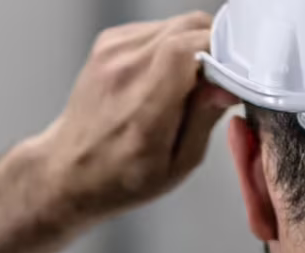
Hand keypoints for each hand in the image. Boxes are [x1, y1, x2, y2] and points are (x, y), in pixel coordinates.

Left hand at [14, 11, 237, 222]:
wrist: (70, 169)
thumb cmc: (122, 176)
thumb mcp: (178, 164)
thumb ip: (205, 119)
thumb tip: (227, 87)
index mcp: (145, 107)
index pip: (188, 47)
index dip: (222, 51)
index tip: (234, 72)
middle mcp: (125, 71)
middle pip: (188, 27)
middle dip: (215, 46)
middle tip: (220, 77)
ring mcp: (113, 52)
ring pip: (176, 24)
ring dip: (195, 45)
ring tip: (191, 81)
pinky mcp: (109, 43)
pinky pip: (157, 28)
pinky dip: (173, 44)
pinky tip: (169, 74)